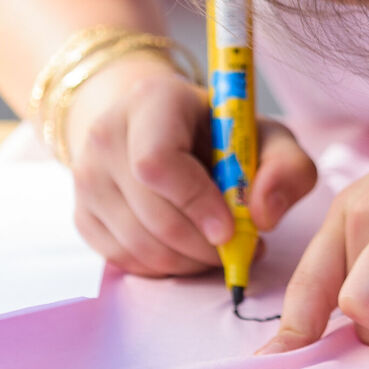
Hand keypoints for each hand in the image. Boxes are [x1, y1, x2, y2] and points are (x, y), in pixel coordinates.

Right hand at [64, 53, 317, 276]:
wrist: (160, 129)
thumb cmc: (221, 133)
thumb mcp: (267, 137)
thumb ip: (287, 168)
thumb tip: (263, 216)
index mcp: (152, 100)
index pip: (158, 162)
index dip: (196, 203)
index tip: (231, 228)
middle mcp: (106, 134)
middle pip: (150, 213)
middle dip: (202, 244)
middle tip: (239, 248)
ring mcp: (86, 177)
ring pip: (136, 244)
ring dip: (187, 261)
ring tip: (219, 249)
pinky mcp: (81, 214)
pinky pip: (123, 259)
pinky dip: (163, 267)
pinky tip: (189, 250)